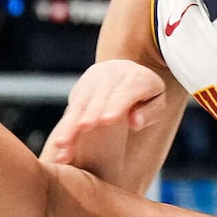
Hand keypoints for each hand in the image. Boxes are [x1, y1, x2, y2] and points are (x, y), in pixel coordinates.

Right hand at [39, 59, 171, 178]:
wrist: (124, 70)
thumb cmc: (145, 94)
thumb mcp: (157, 101)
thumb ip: (149, 113)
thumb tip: (134, 123)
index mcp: (136, 78)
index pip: (125, 92)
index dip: (115, 105)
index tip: (106, 120)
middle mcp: (111, 75)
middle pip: (98, 97)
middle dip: (89, 113)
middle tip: (82, 128)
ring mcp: (92, 80)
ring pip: (79, 104)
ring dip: (69, 124)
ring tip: (62, 143)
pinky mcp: (79, 89)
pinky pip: (70, 109)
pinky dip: (64, 128)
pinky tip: (59, 146)